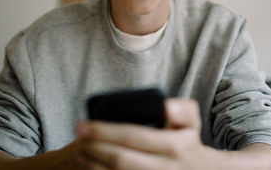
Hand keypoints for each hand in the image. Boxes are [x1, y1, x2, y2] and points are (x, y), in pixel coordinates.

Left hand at [74, 98, 218, 169]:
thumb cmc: (188, 145)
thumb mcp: (192, 124)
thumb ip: (184, 110)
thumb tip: (167, 106)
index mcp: (174, 146)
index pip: (133, 136)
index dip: (105, 131)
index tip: (84, 125)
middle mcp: (164, 168)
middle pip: (121, 159)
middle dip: (94, 148)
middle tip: (77, 135)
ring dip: (93, 165)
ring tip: (79, 152)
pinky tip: (91, 167)